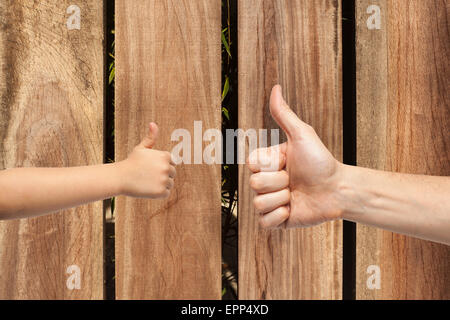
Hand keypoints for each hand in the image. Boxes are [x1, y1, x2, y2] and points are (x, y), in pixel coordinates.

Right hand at [116, 122, 175, 198]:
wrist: (120, 178)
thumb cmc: (131, 162)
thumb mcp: (141, 148)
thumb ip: (150, 137)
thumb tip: (153, 124)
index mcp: (165, 156)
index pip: (172, 162)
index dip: (161, 165)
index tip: (151, 167)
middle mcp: (167, 167)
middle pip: (172, 173)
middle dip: (162, 175)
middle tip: (148, 175)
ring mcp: (164, 180)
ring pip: (170, 184)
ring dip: (161, 184)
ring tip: (147, 181)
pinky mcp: (161, 192)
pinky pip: (166, 193)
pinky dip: (159, 193)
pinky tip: (148, 189)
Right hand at [248, 85, 343, 228]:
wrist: (338, 189)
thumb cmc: (321, 161)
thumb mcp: (302, 135)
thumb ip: (284, 114)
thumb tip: (276, 88)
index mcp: (267, 163)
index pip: (251, 165)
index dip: (270, 164)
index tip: (287, 161)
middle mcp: (266, 182)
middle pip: (254, 184)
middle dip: (279, 182)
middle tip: (294, 180)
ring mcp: (270, 202)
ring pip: (259, 204)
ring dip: (282, 199)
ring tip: (296, 195)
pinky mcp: (276, 221)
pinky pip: (264, 222)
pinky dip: (280, 217)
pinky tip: (293, 209)